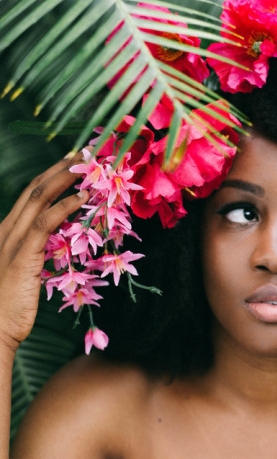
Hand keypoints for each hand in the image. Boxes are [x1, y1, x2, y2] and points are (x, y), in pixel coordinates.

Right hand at [0, 155, 88, 351]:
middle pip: (35, 189)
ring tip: (86, 166)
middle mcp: (7, 230)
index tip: (72, 162)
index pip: (30, 195)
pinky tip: (81, 199)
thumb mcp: (26, 272)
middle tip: (83, 152)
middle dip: (59, 168)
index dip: (51, 176)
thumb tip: (62, 241)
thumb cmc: (11, 306)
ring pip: (38, 199)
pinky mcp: (22, 255)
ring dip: (64, 179)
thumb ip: (40, 253)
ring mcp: (12, 241)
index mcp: (7, 232)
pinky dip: (64, 207)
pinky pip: (44, 224)